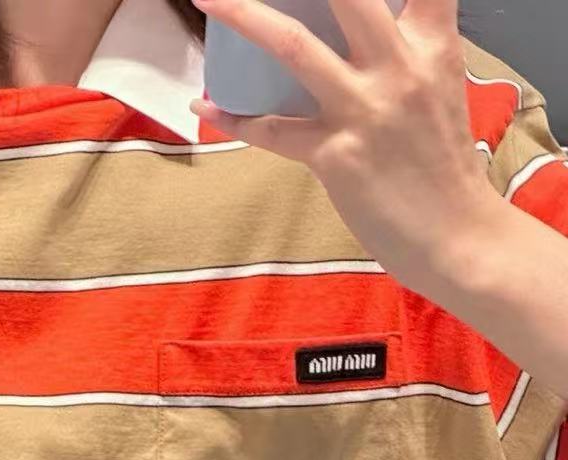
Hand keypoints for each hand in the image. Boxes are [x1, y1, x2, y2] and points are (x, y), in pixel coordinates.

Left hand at [189, 0, 495, 292]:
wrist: (456, 236)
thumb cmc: (441, 163)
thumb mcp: (440, 85)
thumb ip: (409, 50)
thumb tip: (364, 32)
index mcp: (432, 44)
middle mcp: (400, 67)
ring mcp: (365, 110)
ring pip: (295, 46)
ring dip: (244, 16)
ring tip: (207, 0)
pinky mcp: (335, 156)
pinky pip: (271, 131)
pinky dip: (233, 117)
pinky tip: (205, 105)